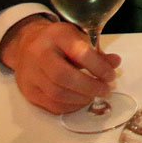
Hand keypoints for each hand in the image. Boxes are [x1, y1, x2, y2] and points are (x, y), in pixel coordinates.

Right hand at [0, 17, 119, 114]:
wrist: (27, 44)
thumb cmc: (58, 41)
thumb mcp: (79, 37)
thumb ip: (97, 52)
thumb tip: (115, 63)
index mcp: (57, 36)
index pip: (80, 53)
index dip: (98, 67)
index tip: (111, 75)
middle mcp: (40, 54)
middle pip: (64, 76)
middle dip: (90, 86)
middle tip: (105, 90)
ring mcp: (30, 74)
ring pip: (56, 93)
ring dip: (81, 98)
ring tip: (95, 95)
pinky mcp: (27, 90)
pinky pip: (50, 104)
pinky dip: (70, 106)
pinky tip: (81, 101)